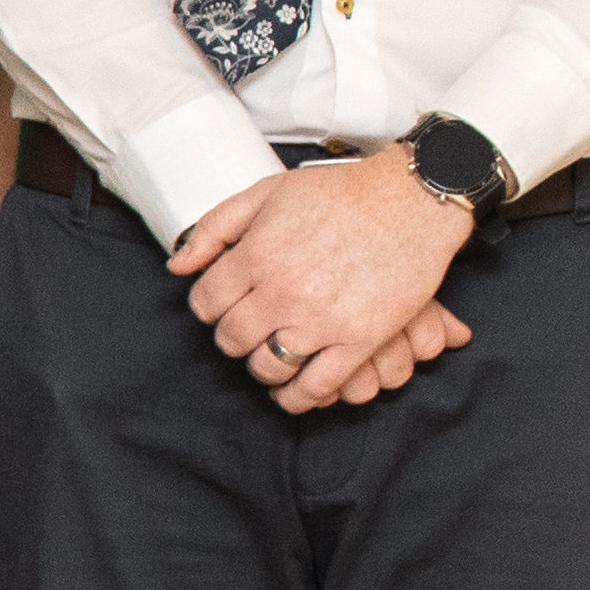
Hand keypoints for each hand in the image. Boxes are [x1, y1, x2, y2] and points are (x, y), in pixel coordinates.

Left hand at [169, 151, 473, 417]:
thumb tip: (177, 265)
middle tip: (247, 330)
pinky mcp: (359, 340)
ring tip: (271, 354)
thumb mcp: (267, 193)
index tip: (225, 304)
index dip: (210, 306)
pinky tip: (293, 391)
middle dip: (233, 337)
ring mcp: (321, 320)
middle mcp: (282, 292)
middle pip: (232, 338)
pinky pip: (316, 386)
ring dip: (263, 366)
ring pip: (268, 366)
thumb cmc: (341, 192)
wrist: (412, 200)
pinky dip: (298, 397)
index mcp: (256, 255)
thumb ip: (215, 227)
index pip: (206, 302)